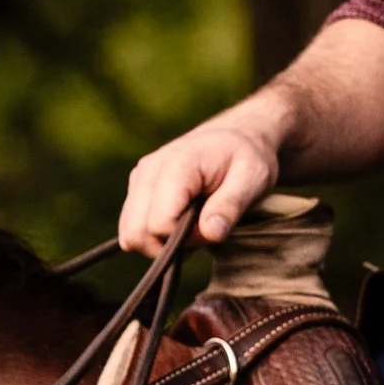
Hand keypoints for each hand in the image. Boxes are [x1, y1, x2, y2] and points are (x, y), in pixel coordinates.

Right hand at [117, 104, 285, 255]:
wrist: (237, 137)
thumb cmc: (248, 158)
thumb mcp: (253, 179)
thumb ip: (230, 205)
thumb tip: (210, 233)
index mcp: (176, 165)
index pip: (159, 224)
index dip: (188, 239)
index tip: (212, 228)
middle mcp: (149, 170)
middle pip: (136, 233)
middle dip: (170, 247)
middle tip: (202, 233)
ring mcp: (139, 179)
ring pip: (130, 235)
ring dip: (162, 244)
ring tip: (193, 227)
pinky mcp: (137, 189)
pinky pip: (134, 229)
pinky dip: (156, 237)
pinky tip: (181, 224)